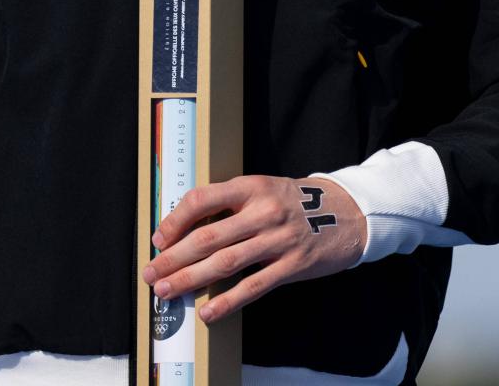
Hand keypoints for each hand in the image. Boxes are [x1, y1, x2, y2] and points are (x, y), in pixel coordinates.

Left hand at [142, 175, 366, 321]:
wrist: (347, 213)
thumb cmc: (294, 203)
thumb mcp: (262, 190)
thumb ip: (229, 205)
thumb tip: (185, 229)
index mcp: (250, 187)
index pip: (202, 200)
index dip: (175, 220)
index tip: (158, 239)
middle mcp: (262, 212)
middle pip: (208, 237)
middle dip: (173, 258)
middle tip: (151, 272)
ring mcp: (278, 240)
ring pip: (225, 263)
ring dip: (191, 279)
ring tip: (167, 290)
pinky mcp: (292, 266)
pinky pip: (254, 286)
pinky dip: (227, 301)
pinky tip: (208, 311)